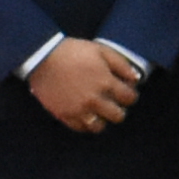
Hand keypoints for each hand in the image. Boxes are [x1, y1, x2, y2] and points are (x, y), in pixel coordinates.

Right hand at [26, 38, 145, 131]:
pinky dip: (85, 123)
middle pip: (118, 116)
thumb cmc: (72, 51)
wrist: (43, 57)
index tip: (125, 92)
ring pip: (99, 127)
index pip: (129, 98)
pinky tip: (85, 114)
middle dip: (119, 109)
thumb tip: (136, 78)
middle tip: (112, 102)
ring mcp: (79, 109)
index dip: (130, 95)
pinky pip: (80, 128)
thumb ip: (121, 64)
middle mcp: (94, 99)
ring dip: (102, 119)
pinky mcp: (64, 114)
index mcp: (105, 82)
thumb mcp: (101, 50)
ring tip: (98, 110)